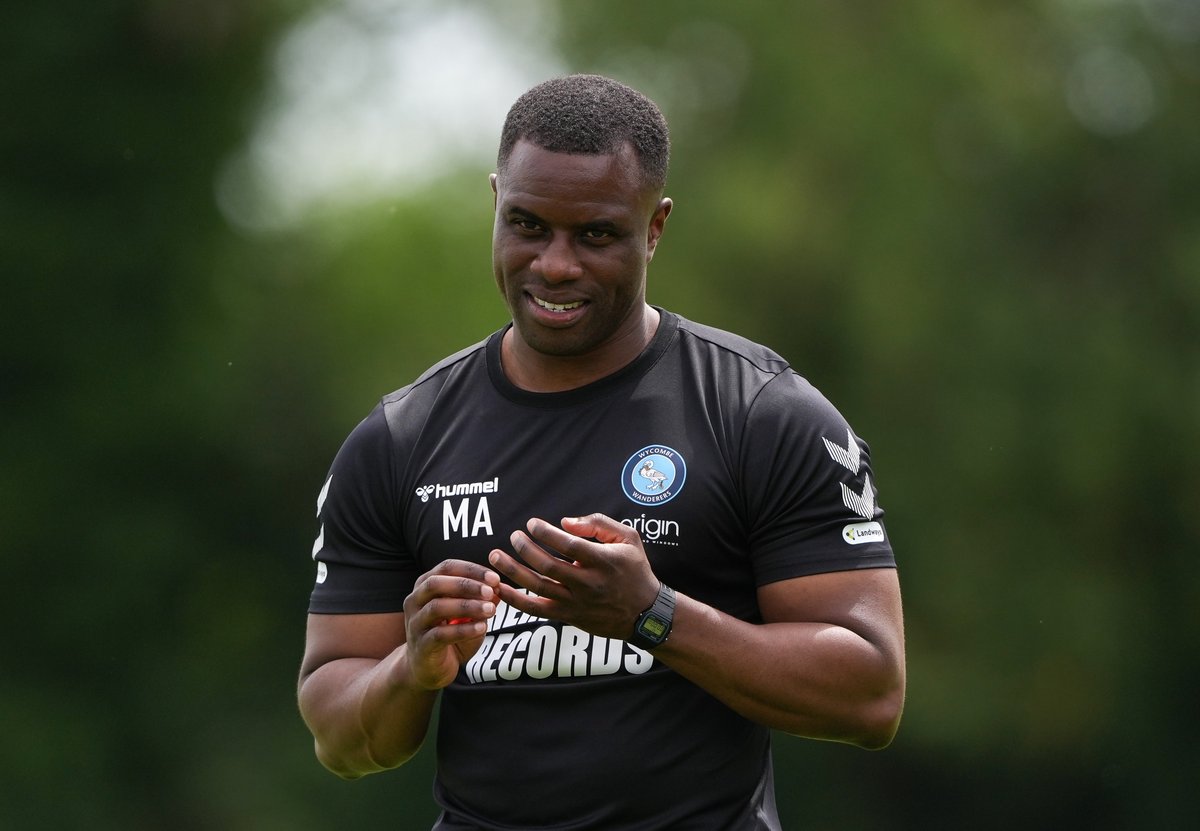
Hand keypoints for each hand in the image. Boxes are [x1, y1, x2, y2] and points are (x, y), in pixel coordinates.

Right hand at [402, 559, 499, 690]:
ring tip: (491, 611)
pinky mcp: (421, 645)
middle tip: (491, 591)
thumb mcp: (468, 614)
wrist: (428, 668)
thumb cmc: (450, 634)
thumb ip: (481, 600)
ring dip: (466, 606)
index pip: (447, 567)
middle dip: (466, 585)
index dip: (471, 570)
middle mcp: (415, 601)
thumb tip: (499, 587)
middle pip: (436, 583)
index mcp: (425, 586)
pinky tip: (482, 628)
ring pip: (436, 607)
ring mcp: (415, 623)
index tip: (495, 578)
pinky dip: (463, 629)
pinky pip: (440, 634)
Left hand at [488, 513, 659, 640]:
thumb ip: (598, 523)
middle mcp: (588, 583)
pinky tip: (499, 587)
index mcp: (603, 561)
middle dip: (525, 549)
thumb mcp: (629, 538)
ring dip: (512, 571)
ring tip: (495, 556)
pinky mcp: (568, 616)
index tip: (531, 524)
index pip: (569, 545)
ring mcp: (576, 602)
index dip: (546, 533)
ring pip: (537, 587)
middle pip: (548, 566)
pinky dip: (515, 599)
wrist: (644, 614)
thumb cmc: (635, 570)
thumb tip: (564, 522)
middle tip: (513, 536)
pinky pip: (536, 609)